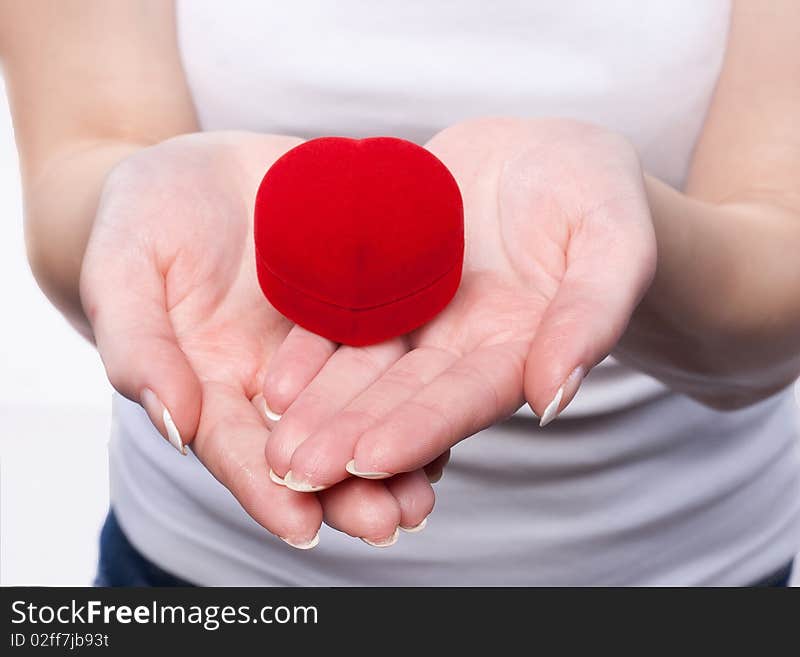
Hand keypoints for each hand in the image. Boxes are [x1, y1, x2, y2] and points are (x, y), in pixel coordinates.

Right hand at [80, 132, 434, 545]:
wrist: (204, 171)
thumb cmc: (145, 219)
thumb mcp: (123, 270)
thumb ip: (138, 346)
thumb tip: (171, 424)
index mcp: (213, 386)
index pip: (238, 449)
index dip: (266, 489)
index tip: (301, 527)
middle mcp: (276, 380)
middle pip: (314, 444)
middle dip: (349, 489)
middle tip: (390, 524)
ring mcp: (326, 346)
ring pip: (363, 408)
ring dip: (396, 451)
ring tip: (428, 489)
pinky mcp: (365, 305)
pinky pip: (395, 348)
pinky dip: (419, 383)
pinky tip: (450, 410)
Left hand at [262, 117, 655, 488]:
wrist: (547, 155)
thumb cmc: (598, 194)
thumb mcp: (614, 243)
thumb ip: (591, 316)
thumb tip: (556, 398)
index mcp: (520, 350)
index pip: (467, 398)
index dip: (421, 428)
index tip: (371, 460)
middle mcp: (462, 347)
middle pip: (403, 397)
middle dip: (350, 435)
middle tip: (296, 472)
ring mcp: (421, 318)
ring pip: (364, 370)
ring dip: (319, 409)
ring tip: (271, 446)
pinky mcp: (387, 284)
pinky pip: (343, 319)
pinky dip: (309, 352)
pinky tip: (273, 383)